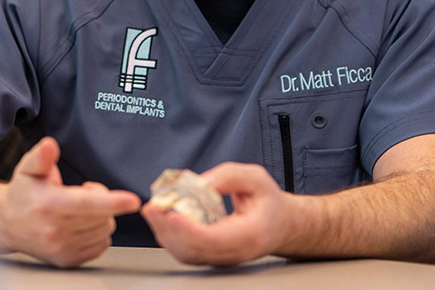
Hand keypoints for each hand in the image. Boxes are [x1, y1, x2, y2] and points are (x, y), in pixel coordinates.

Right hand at [0, 137, 141, 267]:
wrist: (7, 225)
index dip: (112, 201)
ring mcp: (61, 248)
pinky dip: (98, 232)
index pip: (85, 204)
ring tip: (79, 208)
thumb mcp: (27, 169)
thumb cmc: (22, 194)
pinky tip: (81, 223)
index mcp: (47, 204)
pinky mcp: (68, 260)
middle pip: (102, 215)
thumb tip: (49, 146)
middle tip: (84, 191)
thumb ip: (41, 157)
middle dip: (102, 199)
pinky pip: (101, 244)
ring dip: (101, 216)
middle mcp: (54, 230)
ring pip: (105, 229)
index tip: (133, 200)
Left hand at [142, 162, 291, 266]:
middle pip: (194, 250)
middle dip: (168, 229)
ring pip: (187, 254)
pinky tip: (162, 219)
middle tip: (153, 208)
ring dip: (165, 234)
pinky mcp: (212, 256)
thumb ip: (228, 176)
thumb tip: (201, 182)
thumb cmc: (268, 202)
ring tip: (153, 211)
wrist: (281, 224)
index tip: (171, 212)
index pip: (213, 239)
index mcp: (249, 234)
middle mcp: (234, 251)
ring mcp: (223, 258)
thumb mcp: (255, 178)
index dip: (188, 228)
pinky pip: (187, 252)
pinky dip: (170, 237)